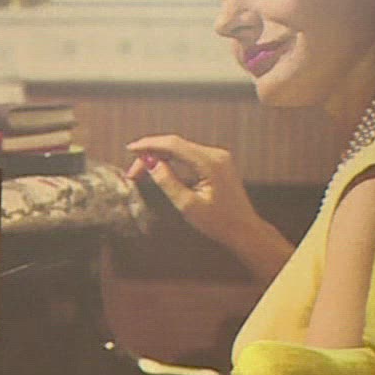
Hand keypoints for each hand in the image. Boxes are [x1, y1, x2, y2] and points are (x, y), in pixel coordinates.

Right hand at [124, 134, 258, 246]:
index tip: (130, 149)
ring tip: (141, 171)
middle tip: (133, 171)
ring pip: (181, 148)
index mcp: (210, 163)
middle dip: (151, 153)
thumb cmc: (218, 222)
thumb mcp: (187, 205)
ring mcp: (217, 157)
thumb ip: (167, 181)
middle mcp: (216, 154)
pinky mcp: (216, 162)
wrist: (243, 229)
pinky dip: (171, 158)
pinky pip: (189, 154)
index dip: (149, 145)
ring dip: (160, 156)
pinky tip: (159, 166)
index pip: (173, 145)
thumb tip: (150, 162)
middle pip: (176, 145)